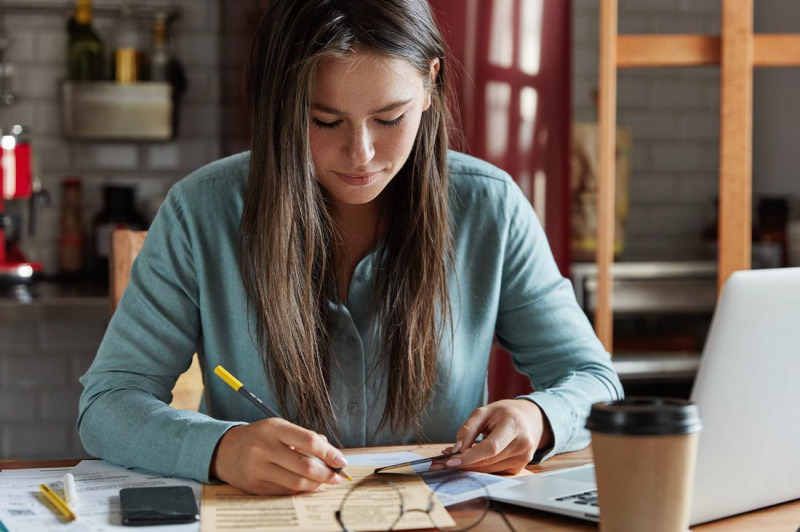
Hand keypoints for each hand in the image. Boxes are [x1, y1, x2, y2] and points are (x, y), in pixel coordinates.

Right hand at [210, 418, 347, 494]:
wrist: (224, 450)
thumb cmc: (259, 437)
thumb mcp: (279, 428)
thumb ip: (305, 438)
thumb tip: (331, 453)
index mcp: (274, 428)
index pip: (309, 441)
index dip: (329, 453)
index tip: (341, 461)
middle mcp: (264, 448)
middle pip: (304, 465)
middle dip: (326, 473)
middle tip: (337, 476)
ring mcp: (258, 468)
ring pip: (296, 482)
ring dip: (316, 484)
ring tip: (325, 482)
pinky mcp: (255, 486)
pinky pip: (285, 491)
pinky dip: (301, 490)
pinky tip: (308, 486)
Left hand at [432, 399, 553, 474]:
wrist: (530, 419)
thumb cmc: (504, 413)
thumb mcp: (484, 412)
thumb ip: (468, 429)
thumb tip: (455, 450)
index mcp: (514, 425)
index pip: (490, 447)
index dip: (469, 457)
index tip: (449, 462)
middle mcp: (522, 444)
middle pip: (488, 461)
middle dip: (462, 464)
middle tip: (439, 464)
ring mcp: (523, 459)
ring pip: (489, 470)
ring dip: (468, 467)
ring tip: (449, 460)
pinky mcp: (519, 468)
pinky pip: (494, 472)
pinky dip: (478, 469)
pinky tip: (467, 462)